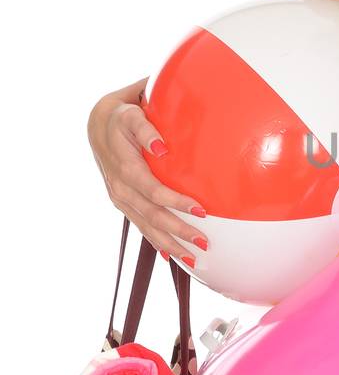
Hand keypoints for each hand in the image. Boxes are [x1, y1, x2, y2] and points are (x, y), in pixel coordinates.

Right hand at [87, 85, 208, 262]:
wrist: (99, 125)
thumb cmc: (123, 118)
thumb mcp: (131, 115)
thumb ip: (145, 129)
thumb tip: (162, 148)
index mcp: (125, 167)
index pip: (153, 190)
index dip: (175, 202)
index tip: (201, 210)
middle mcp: (120, 188)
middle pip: (152, 215)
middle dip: (178, 232)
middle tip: (204, 243)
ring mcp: (120, 198)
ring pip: (146, 227)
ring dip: (170, 244)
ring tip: (192, 259)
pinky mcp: (123, 203)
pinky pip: (140, 226)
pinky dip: (156, 243)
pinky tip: (170, 256)